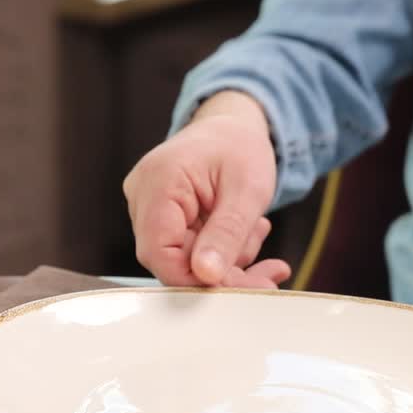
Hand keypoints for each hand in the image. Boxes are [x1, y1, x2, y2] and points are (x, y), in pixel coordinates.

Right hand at [123, 90, 290, 287]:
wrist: (232, 127)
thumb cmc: (239, 147)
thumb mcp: (247, 190)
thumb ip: (226, 234)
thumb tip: (206, 276)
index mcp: (158, 182)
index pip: (158, 251)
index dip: (194, 278)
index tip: (240, 285)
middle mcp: (142, 197)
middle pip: (172, 261)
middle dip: (223, 273)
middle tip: (269, 274)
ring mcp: (148, 208)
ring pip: (183, 261)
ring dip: (227, 261)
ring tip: (257, 231)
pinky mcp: (161, 218)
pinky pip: (188, 251)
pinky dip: (221, 252)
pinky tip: (246, 233)